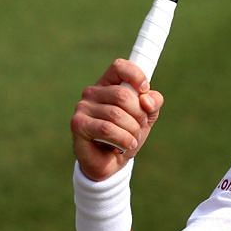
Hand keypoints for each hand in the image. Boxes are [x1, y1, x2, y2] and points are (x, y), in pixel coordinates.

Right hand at [71, 59, 162, 179]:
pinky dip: (122, 139)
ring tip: (131, 140)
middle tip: (139, 127)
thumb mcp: (146, 117)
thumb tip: (146, 99)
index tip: (145, 90)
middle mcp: (92, 92)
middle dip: (139, 115)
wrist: (111, 164)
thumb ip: (153, 103)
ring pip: (117, 114)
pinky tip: (125, 146)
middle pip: (123, 95)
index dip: (136, 76)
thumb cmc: (127, 135)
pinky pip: (107, 128)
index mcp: (108, 84)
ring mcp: (82, 107)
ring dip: (132, 130)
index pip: (120, 67)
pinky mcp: (78, 124)